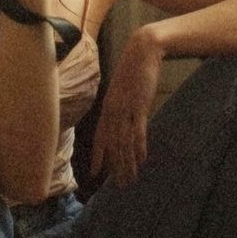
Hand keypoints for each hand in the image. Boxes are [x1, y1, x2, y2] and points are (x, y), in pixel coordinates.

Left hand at [90, 28, 163, 185]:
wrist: (142, 51)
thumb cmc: (133, 70)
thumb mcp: (122, 90)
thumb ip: (120, 105)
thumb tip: (122, 120)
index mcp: (108, 107)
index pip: (100, 137)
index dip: (98, 156)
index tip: (95, 174)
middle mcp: (113, 110)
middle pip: (112, 144)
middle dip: (115, 166)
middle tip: (119, 185)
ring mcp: (125, 108)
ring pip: (123, 142)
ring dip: (127, 162)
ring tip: (130, 179)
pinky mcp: (139, 105)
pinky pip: (138, 131)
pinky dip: (139, 147)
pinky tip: (141, 160)